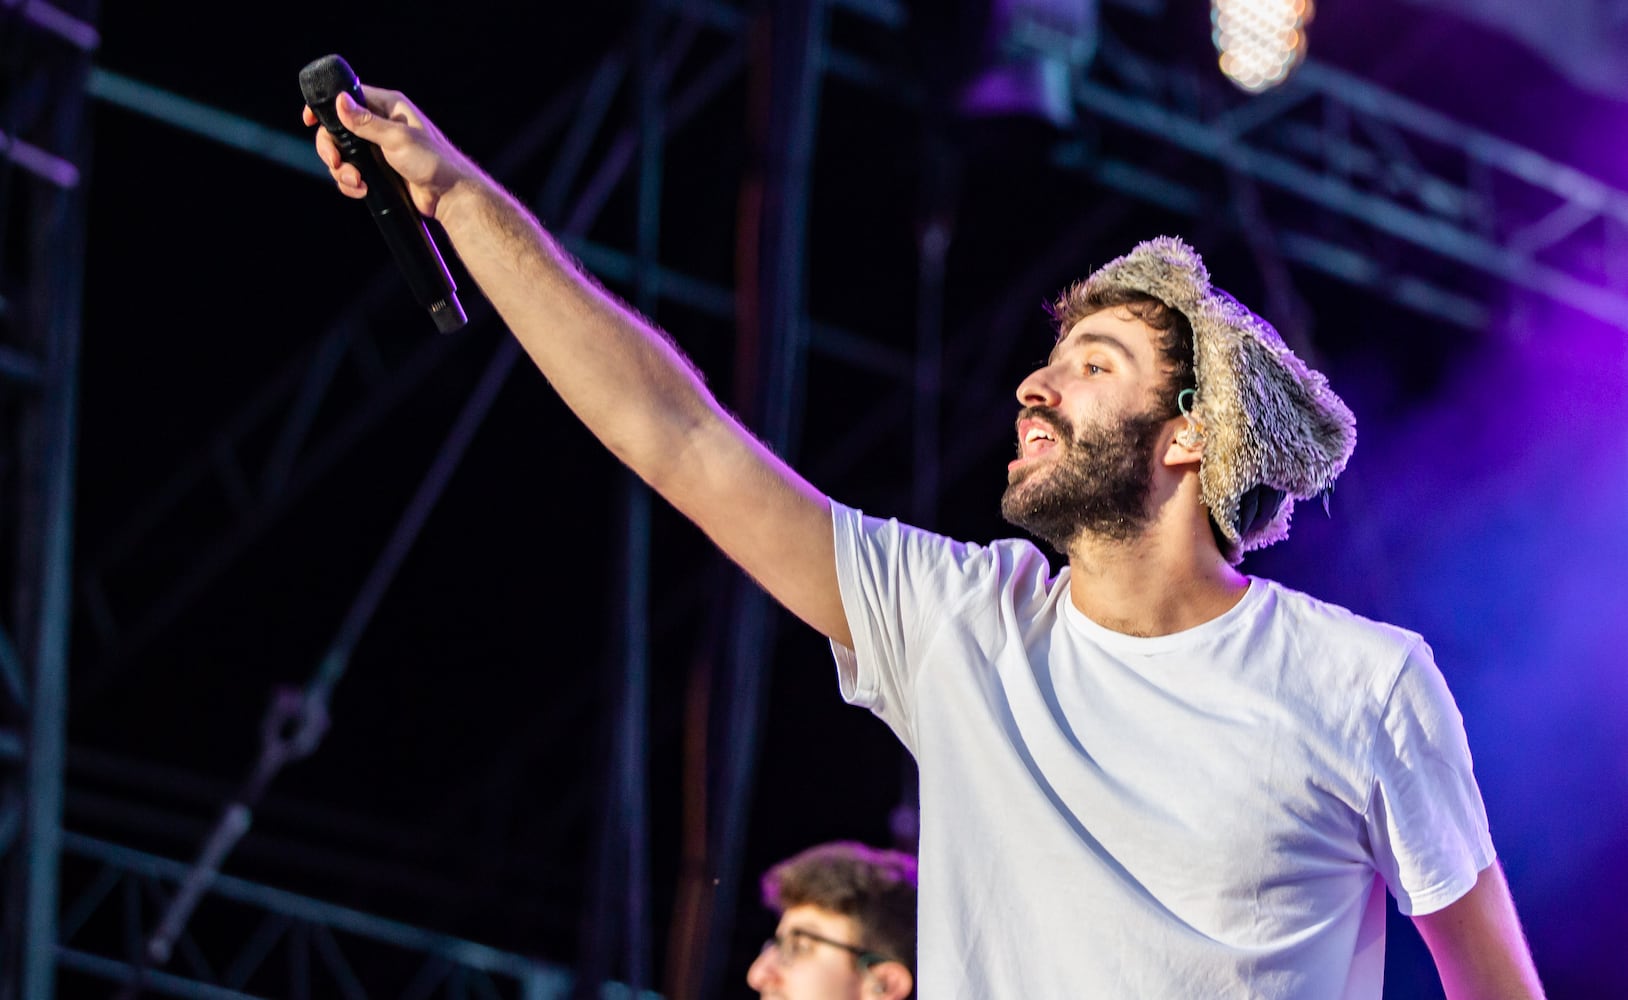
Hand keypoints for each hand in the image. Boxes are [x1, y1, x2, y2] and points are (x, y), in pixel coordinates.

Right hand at [302, 87, 476, 220]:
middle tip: (335, 162)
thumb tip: (340, 102)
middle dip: (331, 148)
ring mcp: (378, 149)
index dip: (326, 107)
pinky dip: (351, 183)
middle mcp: (381, 125)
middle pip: (337, 129)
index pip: (348, 97)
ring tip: (356, 182)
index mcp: (388, 107)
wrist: (451, 196)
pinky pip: (353, 172)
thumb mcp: (397, 138)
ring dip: (342, 170)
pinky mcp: (379, 171)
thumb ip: (366, 122)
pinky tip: (361, 190)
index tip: (309, 120)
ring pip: (343, 154)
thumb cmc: (434, 162)